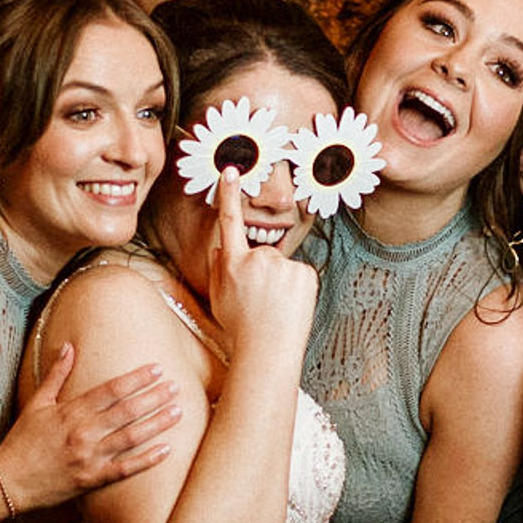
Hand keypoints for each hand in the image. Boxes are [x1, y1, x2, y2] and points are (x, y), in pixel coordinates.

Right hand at [0, 341, 179, 511]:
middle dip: (154, 397)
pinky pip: (125, 470)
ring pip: (131, 437)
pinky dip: (147, 460)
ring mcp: (89, 457)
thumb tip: (69, 346)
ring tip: (178, 411)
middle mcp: (83, 432)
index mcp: (71, 411)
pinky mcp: (92, 480)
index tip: (157, 368)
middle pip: (126, 410)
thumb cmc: (22, 441)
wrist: (8, 481)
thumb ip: (56, 375)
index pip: (111, 390)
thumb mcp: (37, 404)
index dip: (136, 378)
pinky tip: (167, 450)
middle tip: (177, 386)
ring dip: (157, 424)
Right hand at [207, 169, 317, 362]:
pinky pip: (299, 276)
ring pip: (281, 268)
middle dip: (262, 273)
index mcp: (232, 264)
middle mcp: (256, 258)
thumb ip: (219, 270)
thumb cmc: (241, 329)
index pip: (229, 222)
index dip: (229, 195)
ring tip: (275, 308)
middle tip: (260, 302)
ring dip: (280, 283)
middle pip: (262, 256)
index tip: (231, 171)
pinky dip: (296, 289)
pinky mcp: (304, 273)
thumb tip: (221, 249)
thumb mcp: (219, 299)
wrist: (268, 351)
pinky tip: (290, 307)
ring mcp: (282, 265)